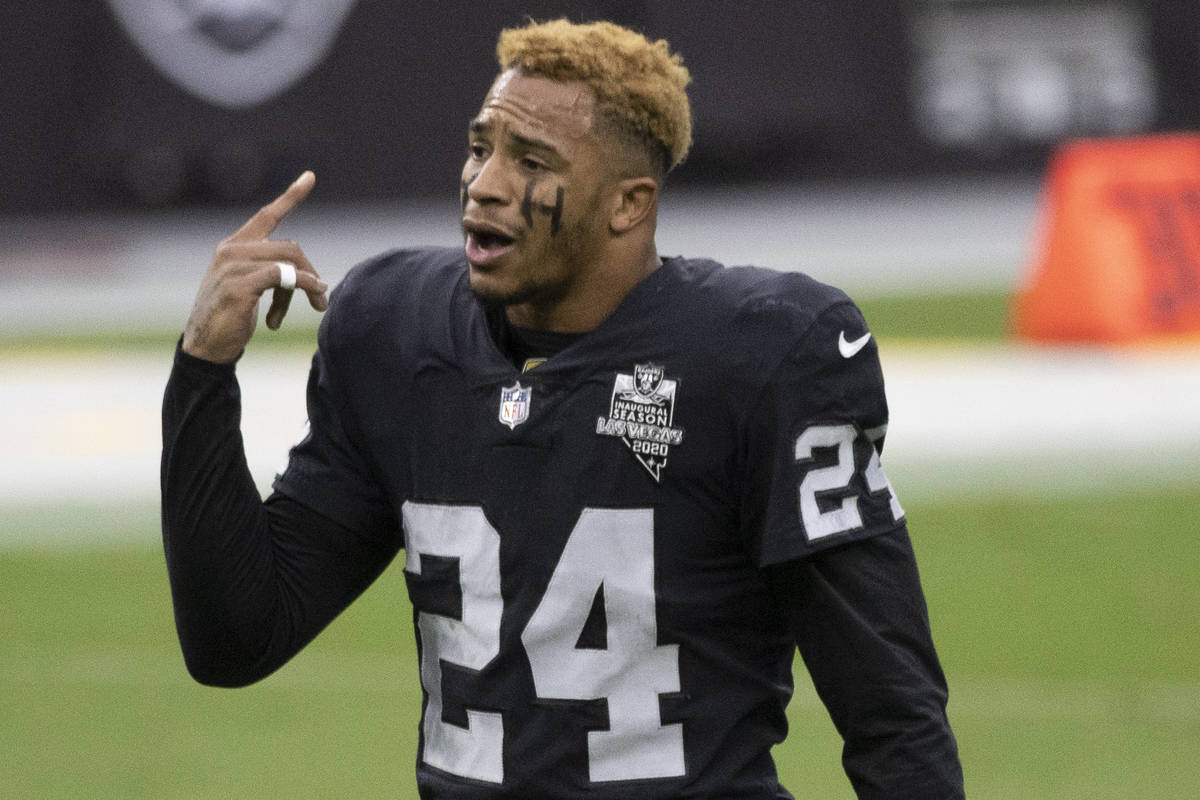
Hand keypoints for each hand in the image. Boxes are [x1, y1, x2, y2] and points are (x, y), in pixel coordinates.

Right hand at [181, 171, 327, 362]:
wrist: (204, 348)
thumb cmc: (229, 320)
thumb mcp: (250, 288)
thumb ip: (271, 272)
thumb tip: (307, 276)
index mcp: (234, 247)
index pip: (266, 215)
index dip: (291, 196)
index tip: (310, 177)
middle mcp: (231, 251)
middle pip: (290, 246)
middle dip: (311, 272)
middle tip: (321, 300)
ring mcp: (232, 267)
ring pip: (289, 261)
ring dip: (310, 286)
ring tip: (317, 306)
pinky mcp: (239, 286)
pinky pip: (284, 277)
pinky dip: (304, 285)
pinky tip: (314, 297)